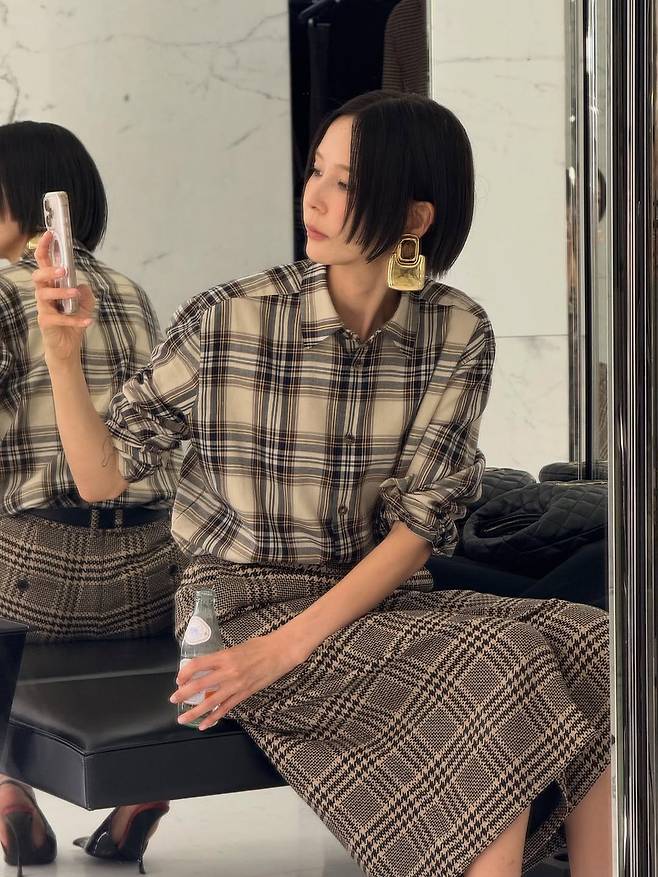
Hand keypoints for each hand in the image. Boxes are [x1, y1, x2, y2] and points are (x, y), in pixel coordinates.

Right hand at [32, 231, 95, 363]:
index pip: (44, 262)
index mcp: (52, 284)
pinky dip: (74, 320)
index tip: (51, 233)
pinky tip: (87, 321)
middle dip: (49, 271)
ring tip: (75, 294)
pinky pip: (58, 318)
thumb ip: (86, 292)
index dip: (46, 247)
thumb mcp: (86, 304)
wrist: (68, 346)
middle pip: (38, 276)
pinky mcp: (46, 323)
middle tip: (63, 270)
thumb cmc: (73, 320)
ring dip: (61, 292)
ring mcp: (43, 308)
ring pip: (44, 294)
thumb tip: (82, 285)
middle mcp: (44, 294)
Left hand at [171, 631, 300, 730]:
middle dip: (184, 694)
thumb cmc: (260, 646)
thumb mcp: (237, 647)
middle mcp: (228, 671)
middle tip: (173, 700)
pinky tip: (205, 724)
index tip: (178, 679)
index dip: (185, 673)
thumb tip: (208, 667)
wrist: (280, 652)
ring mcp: (236, 684)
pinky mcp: (245, 693)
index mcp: (224, 656)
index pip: (197, 665)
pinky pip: (226, 708)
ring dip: (195, 711)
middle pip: (200, 685)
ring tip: (183, 718)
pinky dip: (214, 717)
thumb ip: (222, 658)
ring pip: (210, 701)